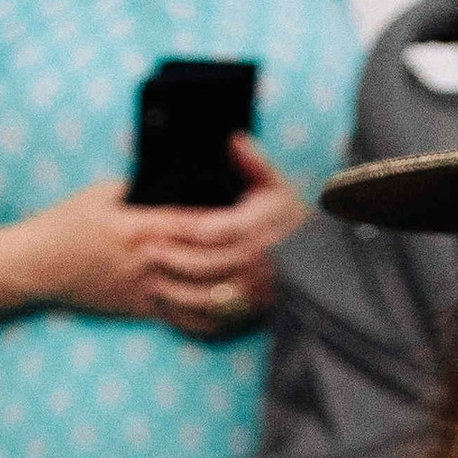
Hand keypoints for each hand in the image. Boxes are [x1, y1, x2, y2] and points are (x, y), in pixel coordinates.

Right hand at [10, 142, 305, 339]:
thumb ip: (141, 188)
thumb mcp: (103, 192)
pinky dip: (208, 318)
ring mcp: (142, 290)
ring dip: (231, 291)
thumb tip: (174, 178)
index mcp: (138, 226)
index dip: (227, 221)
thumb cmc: (67, 222)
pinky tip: (231, 313)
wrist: (36, 265)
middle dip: (239, 256)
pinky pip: (179, 318)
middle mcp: (145, 262)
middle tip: (271, 251)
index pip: (193, 223)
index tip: (255, 215)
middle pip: (203, 260)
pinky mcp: (137, 309)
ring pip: (196, 294)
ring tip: (262, 284)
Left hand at [138, 139, 309, 337]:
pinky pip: (213, 319)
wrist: (315, 260)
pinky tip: (170, 306)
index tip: (155, 223)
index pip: (208, 230)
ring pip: (203, 296)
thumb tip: (234, 139)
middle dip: (169, 258)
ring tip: (150, 280)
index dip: (179, 228)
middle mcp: (251, 264)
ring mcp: (250, 293)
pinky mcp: (247, 314)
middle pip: (200, 264)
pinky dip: (189, 315)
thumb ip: (254, 162)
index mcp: (253, 230)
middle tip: (142, 252)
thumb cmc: (287, 218)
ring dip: (174, 290)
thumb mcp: (276, 185)